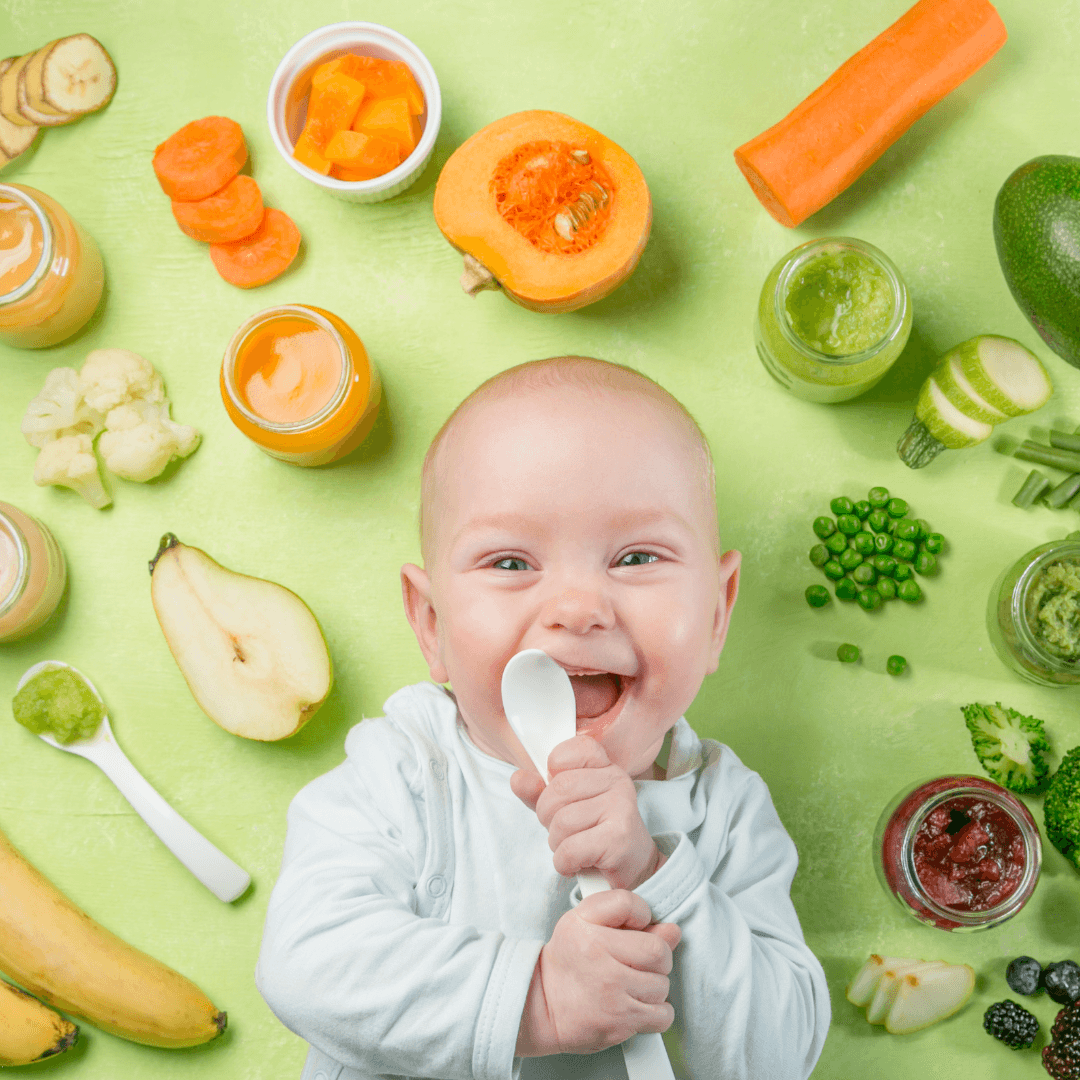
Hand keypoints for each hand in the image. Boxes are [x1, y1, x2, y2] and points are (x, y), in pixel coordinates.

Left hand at [511, 735, 663, 890]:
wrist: (633, 867)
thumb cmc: (595, 832)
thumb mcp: (565, 807)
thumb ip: (538, 791)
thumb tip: (517, 779)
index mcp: (604, 766)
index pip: (571, 750)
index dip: (553, 771)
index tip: (560, 791)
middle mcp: (616, 780)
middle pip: (557, 791)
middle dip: (548, 817)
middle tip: (564, 830)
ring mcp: (621, 807)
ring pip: (562, 823)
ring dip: (558, 843)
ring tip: (575, 847)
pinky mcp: (618, 839)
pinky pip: (570, 850)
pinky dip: (565, 863)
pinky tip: (578, 863)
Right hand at [516, 889, 680, 1056]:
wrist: (542, 1005)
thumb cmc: (567, 960)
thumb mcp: (584, 922)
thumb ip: (626, 916)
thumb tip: (672, 930)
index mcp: (586, 925)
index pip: (631, 905)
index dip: (642, 916)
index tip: (635, 929)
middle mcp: (597, 956)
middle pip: (658, 951)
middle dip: (656, 958)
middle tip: (637, 963)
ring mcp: (611, 992)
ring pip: (662, 984)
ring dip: (653, 986)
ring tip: (631, 985)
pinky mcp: (619, 1022)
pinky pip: (662, 1015)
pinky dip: (656, 1013)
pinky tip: (637, 1005)